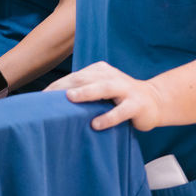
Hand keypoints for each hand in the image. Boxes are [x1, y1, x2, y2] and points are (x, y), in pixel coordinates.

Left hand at [45, 61, 164, 130]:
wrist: (155, 101)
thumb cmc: (120, 97)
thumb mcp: (102, 89)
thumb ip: (84, 90)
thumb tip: (52, 103)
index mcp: (100, 71)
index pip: (75, 76)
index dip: (57, 85)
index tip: (40, 96)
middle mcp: (112, 76)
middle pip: (85, 79)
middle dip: (65, 86)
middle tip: (47, 97)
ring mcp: (126, 90)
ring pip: (104, 88)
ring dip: (86, 92)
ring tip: (70, 98)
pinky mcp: (136, 105)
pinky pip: (121, 112)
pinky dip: (108, 117)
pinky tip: (95, 124)